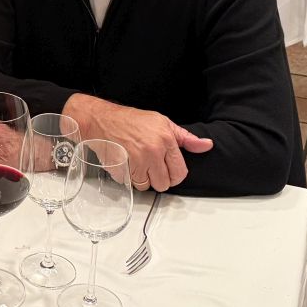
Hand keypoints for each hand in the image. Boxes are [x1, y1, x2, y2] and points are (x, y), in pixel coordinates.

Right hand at [63, 93, 212, 191]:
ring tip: (136, 163)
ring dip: (141, 179)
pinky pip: (129, 184)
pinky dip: (127, 178)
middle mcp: (152, 152)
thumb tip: (206, 145)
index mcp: (165, 141)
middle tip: (150, 166)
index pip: (179, 173)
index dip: (174, 175)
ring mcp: (135, 162)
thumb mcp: (162, 122)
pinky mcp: (120, 170)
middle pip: (163, 184)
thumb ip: (186, 138)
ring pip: (145, 186)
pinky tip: (125, 163)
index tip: (168, 171)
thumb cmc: (130, 120)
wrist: (100, 119)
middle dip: (157, 178)